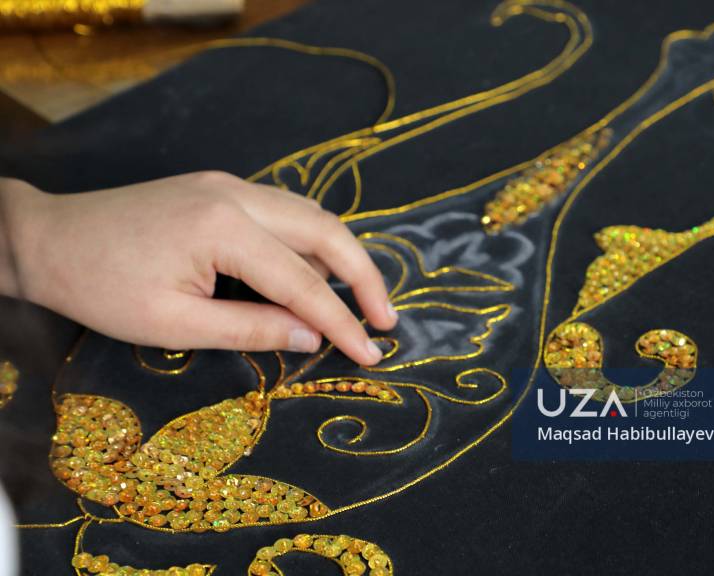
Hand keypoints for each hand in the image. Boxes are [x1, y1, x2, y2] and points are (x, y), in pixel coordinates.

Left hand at [0, 172, 395, 364]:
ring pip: (310, 215)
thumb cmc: (99, 287)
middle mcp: (236, 194)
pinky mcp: (219, 188)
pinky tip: (312, 276)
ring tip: (358, 303)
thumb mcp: (174, 324)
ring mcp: (229, 184)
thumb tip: (312, 338)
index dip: (341, 322)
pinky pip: (283, 213)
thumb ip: (251, 328)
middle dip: (364, 276)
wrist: (45, 239)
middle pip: (326, 230)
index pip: (302, 281)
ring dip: (341, 256)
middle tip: (386, 320)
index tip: (371, 353)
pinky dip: (309, 244)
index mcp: (222, 228)